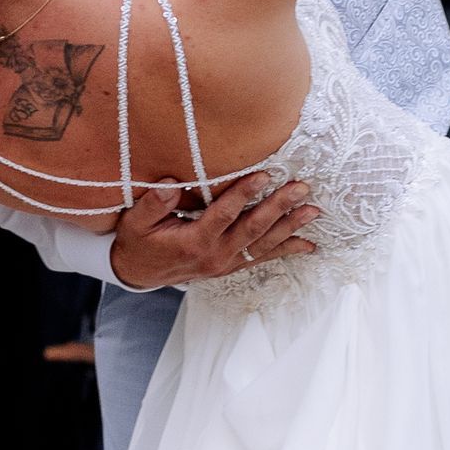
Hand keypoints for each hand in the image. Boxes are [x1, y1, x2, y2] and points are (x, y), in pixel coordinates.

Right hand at [110, 172, 319, 290]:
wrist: (139, 273)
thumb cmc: (139, 242)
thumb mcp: (136, 221)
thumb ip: (154, 203)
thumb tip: (170, 184)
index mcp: (194, 241)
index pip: (225, 214)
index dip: (245, 194)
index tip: (264, 175)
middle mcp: (216, 255)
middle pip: (253, 228)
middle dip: (279, 207)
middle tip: (300, 188)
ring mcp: (226, 263)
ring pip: (264, 244)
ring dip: (290, 227)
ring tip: (312, 211)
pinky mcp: (232, 265)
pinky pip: (263, 257)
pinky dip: (286, 249)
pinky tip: (307, 243)